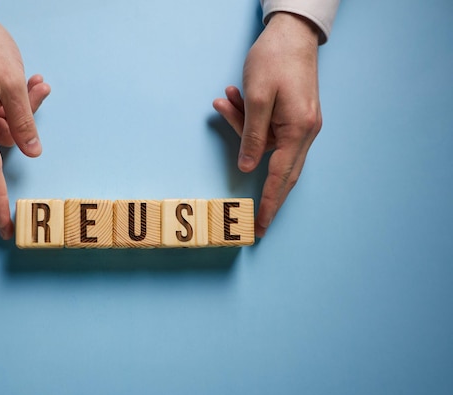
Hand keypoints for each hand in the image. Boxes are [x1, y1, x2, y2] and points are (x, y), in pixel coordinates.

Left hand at [213, 12, 321, 237]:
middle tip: (255, 221)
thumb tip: (247, 167)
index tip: (261, 226)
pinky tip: (232, 99)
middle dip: (266, 194)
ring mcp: (300, 124)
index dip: (270, 203)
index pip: (281, 176)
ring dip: (242, 127)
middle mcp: (305, 131)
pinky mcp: (293, 115)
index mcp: (298, 129)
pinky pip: (267, 129)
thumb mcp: (257, 98)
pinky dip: (248, 119)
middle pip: (283, 171)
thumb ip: (252, 136)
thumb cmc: (275, 59)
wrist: (291, 32)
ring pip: (267, 144)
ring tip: (226, 101)